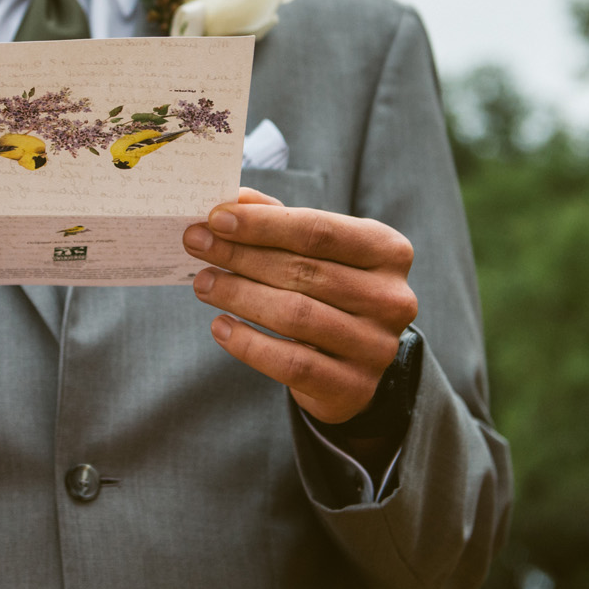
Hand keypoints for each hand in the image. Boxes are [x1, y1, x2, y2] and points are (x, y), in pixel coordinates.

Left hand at [184, 188, 417, 424]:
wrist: (355, 361)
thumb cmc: (331, 290)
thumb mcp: (318, 250)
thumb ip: (280, 221)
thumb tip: (234, 200)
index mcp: (388, 251)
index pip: (319, 230)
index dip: (263, 224)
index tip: (216, 219)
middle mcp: (391, 298)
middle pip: (303, 271)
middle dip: (241, 256)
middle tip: (197, 245)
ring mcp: (376, 346)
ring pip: (295, 315)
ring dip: (239, 296)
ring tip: (203, 283)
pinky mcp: (354, 388)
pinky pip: (291, 364)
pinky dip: (249, 344)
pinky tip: (220, 327)